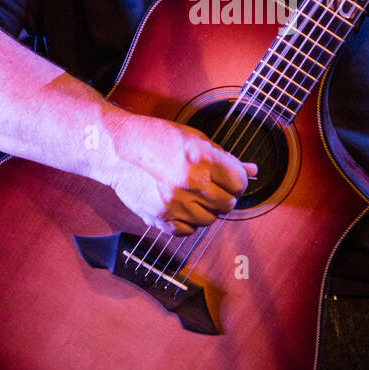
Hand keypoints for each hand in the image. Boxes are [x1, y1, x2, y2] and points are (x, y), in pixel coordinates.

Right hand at [106, 112, 256, 235]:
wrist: (116, 149)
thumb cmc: (154, 138)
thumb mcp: (194, 138)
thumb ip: (224, 157)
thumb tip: (252, 170)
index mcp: (201, 159)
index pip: (239, 182)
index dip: (238, 180)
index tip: (231, 179)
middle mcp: (189, 183)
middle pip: (227, 204)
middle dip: (225, 196)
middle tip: (213, 187)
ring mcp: (174, 204)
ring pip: (209, 220)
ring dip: (207, 209)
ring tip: (195, 195)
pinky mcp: (159, 218)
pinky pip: (187, 231)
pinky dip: (189, 222)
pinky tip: (182, 206)